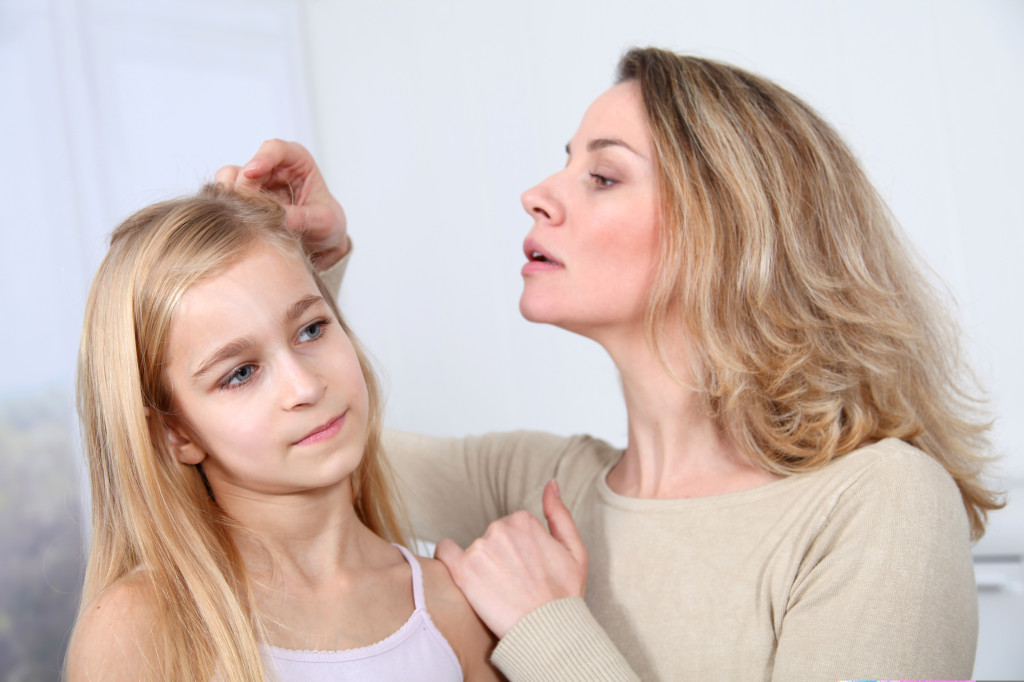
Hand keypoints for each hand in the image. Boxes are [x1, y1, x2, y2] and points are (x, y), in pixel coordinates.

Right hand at [215, 139, 348, 268]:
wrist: (321, 240)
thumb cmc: (327, 223)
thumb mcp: (323, 221)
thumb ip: (301, 217)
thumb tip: (274, 217)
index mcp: (297, 160)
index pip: (276, 149)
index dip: (262, 158)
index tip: (252, 172)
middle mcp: (273, 166)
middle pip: (247, 167)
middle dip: (244, 187)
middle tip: (245, 208)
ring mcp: (256, 181)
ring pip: (231, 178)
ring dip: (233, 196)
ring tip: (243, 217)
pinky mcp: (244, 197)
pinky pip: (227, 195)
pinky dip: (228, 206)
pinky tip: (238, 220)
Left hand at [435, 481, 587, 637]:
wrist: (549, 631)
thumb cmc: (564, 595)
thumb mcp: (575, 550)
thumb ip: (560, 513)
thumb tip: (551, 484)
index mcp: (524, 520)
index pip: (511, 528)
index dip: (519, 550)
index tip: (526, 570)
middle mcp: (500, 528)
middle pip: (491, 538)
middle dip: (500, 557)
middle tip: (514, 584)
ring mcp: (480, 548)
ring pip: (473, 550)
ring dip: (481, 566)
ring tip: (498, 592)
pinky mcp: (463, 570)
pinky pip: (444, 552)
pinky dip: (447, 558)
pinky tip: (460, 574)